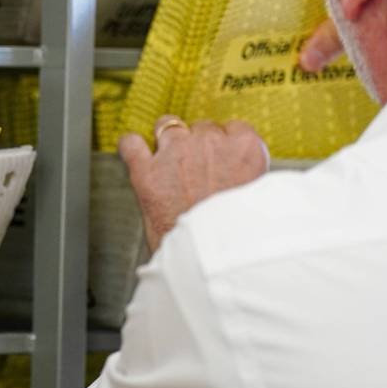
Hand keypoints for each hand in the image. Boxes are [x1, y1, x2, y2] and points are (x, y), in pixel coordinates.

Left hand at [119, 116, 269, 251]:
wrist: (210, 262)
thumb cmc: (235, 238)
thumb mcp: (256, 199)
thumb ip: (246, 176)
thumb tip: (236, 172)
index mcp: (245, 149)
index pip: (234, 128)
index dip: (225, 144)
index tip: (222, 158)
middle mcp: (210, 144)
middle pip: (201, 127)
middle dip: (198, 144)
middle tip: (197, 169)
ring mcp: (175, 153)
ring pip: (167, 125)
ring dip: (167, 139)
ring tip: (168, 158)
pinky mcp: (146, 171)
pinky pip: (131, 143)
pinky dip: (130, 146)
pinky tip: (134, 151)